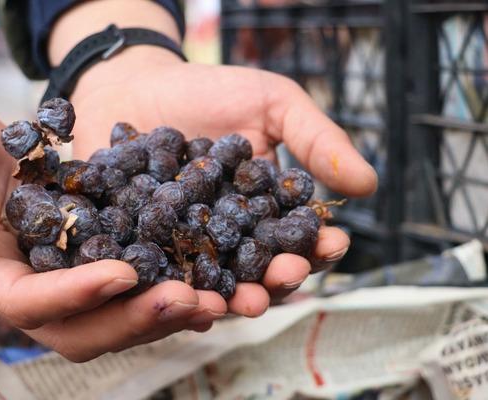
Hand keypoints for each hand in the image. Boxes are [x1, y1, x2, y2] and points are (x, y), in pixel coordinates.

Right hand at [0, 99, 224, 361]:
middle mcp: (14, 289)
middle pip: (74, 330)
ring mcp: (48, 282)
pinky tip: (204, 278)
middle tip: (190, 300)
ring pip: (104, 321)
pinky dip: (159, 289)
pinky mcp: (77, 264)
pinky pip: (120, 290)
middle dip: (132, 320)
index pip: (23, 301)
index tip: (124, 272)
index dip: (74, 294)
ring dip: (158, 315)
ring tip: (212, 298)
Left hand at [69, 48, 377, 308]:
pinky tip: (177, 296)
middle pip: (259, 271)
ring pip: (212, 283)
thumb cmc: (211, 92)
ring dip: (230, 297)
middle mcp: (229, 240)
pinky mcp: (141, 251)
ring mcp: (185, 249)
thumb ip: (316, 141)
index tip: (332, 243)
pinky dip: (167, 288)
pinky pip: (156, 275)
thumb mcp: (273, 105)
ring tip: (242, 300)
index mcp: (266, 213)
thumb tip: (368, 185)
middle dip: (277, 279)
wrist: (137, 85)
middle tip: (286, 276)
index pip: (299, 238)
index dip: (318, 246)